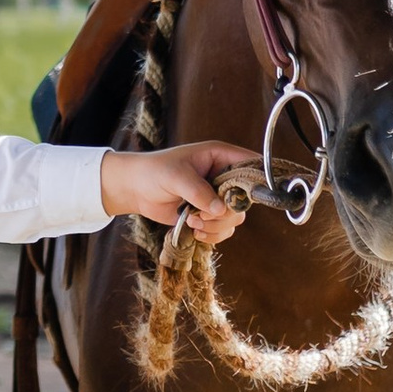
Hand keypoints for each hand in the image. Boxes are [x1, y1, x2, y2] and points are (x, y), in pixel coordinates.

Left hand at [100, 139, 259, 245]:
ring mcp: (217, 197)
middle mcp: (223, 176)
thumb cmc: (154, 172)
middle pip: (245, 199)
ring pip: (235, 217)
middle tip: (201, 214)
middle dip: (225, 213)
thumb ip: (198, 191)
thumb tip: (220, 210)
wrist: (135, 189)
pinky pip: (223, 230)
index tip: (245, 198)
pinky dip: (212, 234)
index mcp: (220, 156)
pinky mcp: (208, 214)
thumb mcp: (176, 176)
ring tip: (192, 221)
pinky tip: (194, 230)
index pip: (251, 164)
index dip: (256, 180)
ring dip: (216, 226)